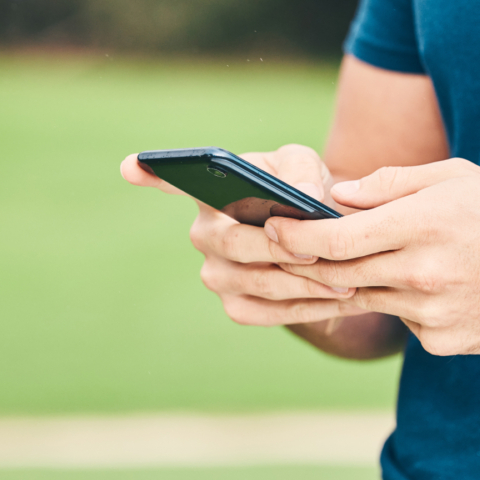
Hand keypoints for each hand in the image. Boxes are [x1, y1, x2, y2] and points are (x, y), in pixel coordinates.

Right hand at [121, 145, 366, 325]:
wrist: (323, 237)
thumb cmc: (303, 191)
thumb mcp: (306, 168)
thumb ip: (302, 173)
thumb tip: (302, 196)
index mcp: (210, 192)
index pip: (172, 180)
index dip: (151, 173)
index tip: (131, 165)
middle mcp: (203, 235)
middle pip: (236, 246)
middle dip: (282, 250)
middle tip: (323, 253)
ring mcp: (216, 275)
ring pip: (259, 284)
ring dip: (305, 284)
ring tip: (349, 280)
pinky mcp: (236, 307)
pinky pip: (270, 313)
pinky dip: (308, 308)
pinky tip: (340, 299)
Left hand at [266, 158, 479, 354]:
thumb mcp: (454, 177)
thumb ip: (389, 183)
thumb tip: (334, 195)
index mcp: (422, 224)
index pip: (336, 238)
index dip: (294, 237)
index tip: (270, 230)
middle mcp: (421, 273)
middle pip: (337, 275)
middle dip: (301, 264)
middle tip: (279, 252)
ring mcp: (430, 313)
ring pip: (365, 298)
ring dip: (351, 281)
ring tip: (360, 259)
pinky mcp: (440, 341)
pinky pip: (400, 320)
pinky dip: (399, 302)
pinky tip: (429, 286)